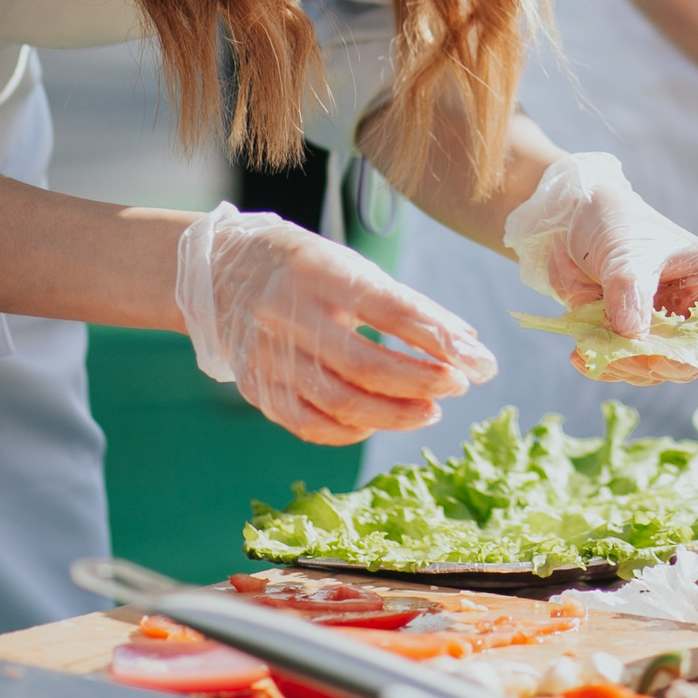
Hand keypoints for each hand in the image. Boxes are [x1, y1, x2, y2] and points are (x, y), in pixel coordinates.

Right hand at [176, 204, 496, 443]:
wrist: (220, 269)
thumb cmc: (305, 266)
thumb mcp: (352, 266)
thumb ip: (405, 304)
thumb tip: (467, 342)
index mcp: (321, 273)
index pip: (390, 310)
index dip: (438, 339)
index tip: (477, 359)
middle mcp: (290, 315)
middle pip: (366, 365)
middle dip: (421, 381)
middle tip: (457, 385)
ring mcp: (269, 355)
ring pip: (340, 402)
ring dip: (394, 414)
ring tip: (430, 411)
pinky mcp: (257, 386)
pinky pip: (308, 424)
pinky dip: (350, 430)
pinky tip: (379, 422)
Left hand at [505, 152, 697, 384]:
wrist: (571, 221)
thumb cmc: (615, 222)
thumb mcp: (626, 253)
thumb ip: (630, 294)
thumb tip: (632, 337)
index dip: (695, 351)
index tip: (657, 359)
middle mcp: (692, 308)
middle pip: (687, 357)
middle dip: (649, 364)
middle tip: (613, 356)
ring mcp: (661, 324)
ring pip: (654, 368)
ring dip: (621, 366)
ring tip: (588, 350)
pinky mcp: (631, 334)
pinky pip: (625, 364)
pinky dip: (603, 364)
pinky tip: (580, 356)